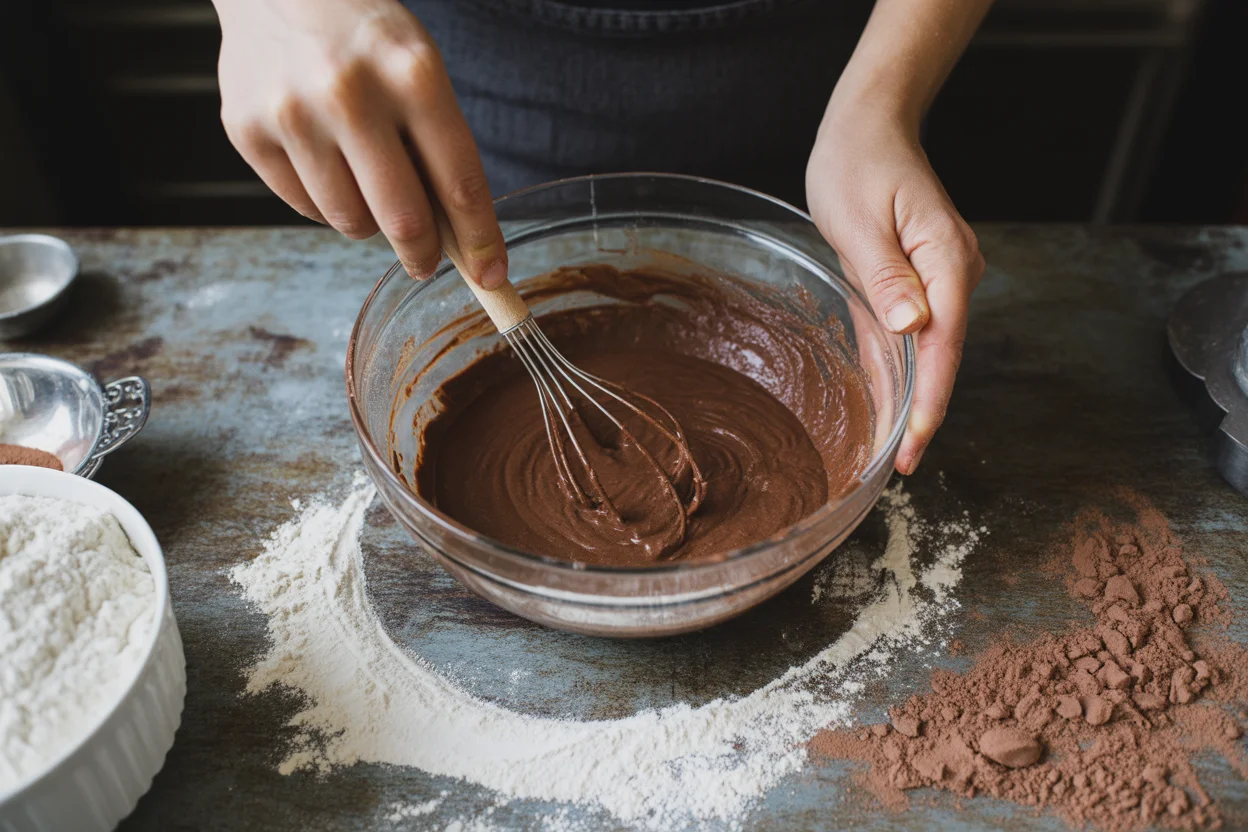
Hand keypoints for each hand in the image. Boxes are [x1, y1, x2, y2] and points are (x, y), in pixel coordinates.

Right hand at [213, 0, 506, 286]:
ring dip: (370, 222)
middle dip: (424, 255)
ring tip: (368, 182)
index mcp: (412, 73)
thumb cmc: (364, 37)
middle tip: (427, 262)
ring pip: (351, 222)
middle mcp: (350, 94)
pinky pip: (305, 208)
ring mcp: (292, 114)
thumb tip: (460, 238)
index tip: (491, 276)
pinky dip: (326, 203)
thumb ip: (439, 149)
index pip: (459, 183)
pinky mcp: (247, 130)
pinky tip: (327, 163)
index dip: (479, 241)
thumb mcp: (419, 70)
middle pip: (403, 219)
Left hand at [806, 104, 983, 475]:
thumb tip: (914, 327)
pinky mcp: (918, 281)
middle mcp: (952, 274)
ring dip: (910, 397)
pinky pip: (908, 334)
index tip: (914, 444)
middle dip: (921, 411)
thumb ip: (886, 276)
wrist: (868, 126)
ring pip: (927, 351)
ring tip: (891, 450)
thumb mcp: (860, 219)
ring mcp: (939, 279)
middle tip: (897, 466)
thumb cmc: (858, 163)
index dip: (929, 400)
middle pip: (940, 356)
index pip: (943, 345)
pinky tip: (885, 406)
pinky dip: (897, 369)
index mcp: (946, 260)